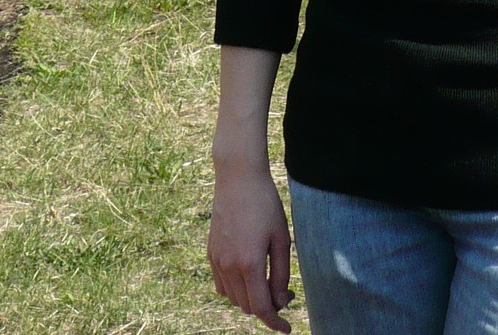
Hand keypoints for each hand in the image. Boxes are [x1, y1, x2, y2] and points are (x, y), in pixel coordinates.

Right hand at [208, 163, 293, 331]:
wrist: (237, 178)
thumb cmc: (265, 204)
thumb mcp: (281, 237)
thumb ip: (281, 272)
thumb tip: (279, 299)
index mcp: (250, 263)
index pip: (261, 308)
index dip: (275, 322)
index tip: (286, 329)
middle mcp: (229, 267)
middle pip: (247, 306)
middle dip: (266, 307)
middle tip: (285, 292)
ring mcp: (217, 261)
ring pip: (233, 298)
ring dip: (250, 298)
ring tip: (267, 281)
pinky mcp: (210, 253)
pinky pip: (221, 285)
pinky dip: (235, 289)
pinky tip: (248, 276)